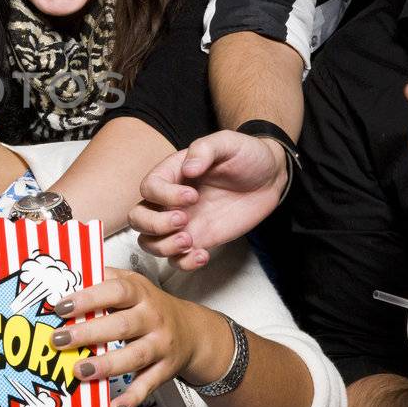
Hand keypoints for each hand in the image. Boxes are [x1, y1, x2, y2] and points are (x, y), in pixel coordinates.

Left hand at [50, 268, 210, 406]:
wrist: (192, 331)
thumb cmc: (149, 306)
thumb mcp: (131, 283)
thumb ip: (103, 279)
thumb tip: (67, 275)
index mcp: (140, 293)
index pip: (115, 291)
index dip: (88, 298)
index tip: (61, 307)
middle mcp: (153, 318)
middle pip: (122, 326)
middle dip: (89, 333)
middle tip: (60, 340)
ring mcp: (160, 346)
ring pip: (134, 357)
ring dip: (106, 365)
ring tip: (79, 370)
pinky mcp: (164, 371)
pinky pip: (147, 386)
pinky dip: (130, 398)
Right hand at [131, 130, 286, 269]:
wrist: (269, 177)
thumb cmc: (246, 155)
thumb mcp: (227, 143)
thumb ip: (204, 150)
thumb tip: (188, 168)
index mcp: (172, 174)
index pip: (149, 188)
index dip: (165, 196)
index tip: (193, 195)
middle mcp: (170, 200)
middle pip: (138, 218)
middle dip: (155, 224)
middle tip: (184, 220)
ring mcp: (182, 223)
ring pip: (150, 242)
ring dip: (164, 247)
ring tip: (190, 241)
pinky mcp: (198, 240)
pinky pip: (177, 260)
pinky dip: (184, 263)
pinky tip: (204, 254)